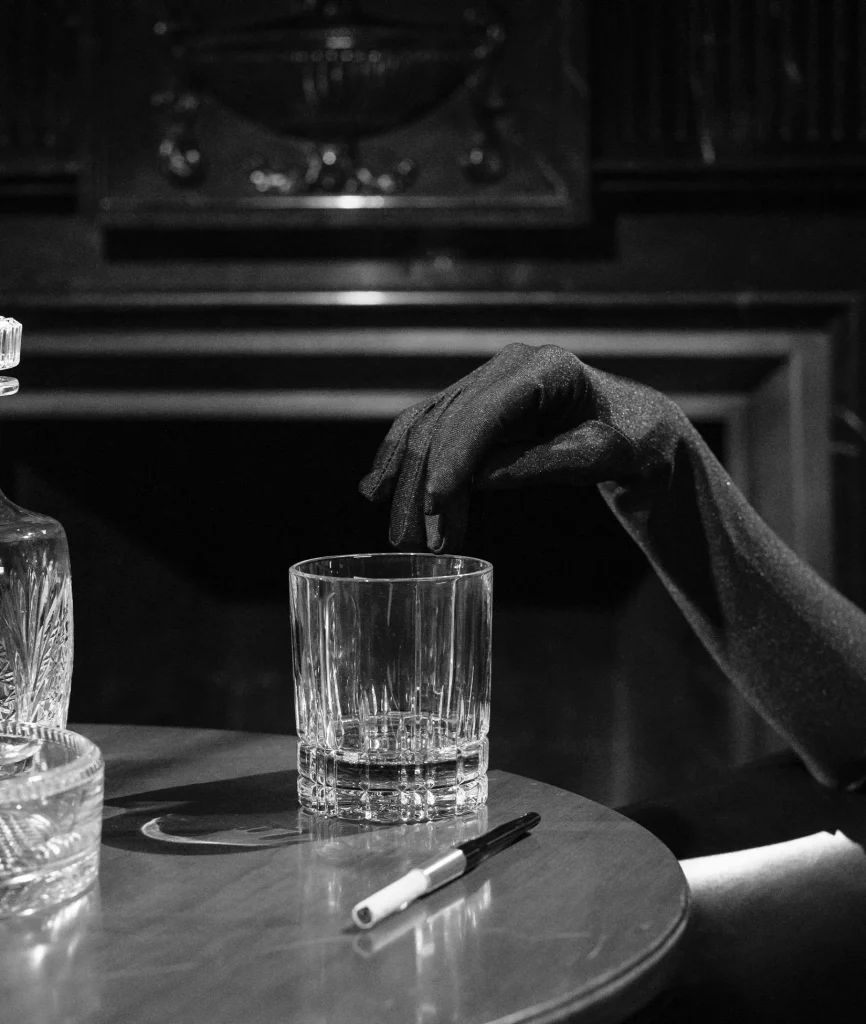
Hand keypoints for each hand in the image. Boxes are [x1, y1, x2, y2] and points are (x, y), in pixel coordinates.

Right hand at [359, 343, 685, 551]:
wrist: (632, 429)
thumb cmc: (625, 443)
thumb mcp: (595, 459)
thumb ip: (538, 464)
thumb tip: (474, 480)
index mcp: (545, 369)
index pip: (484, 413)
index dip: (454, 458)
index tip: (436, 505)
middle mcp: (507, 367)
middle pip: (447, 422)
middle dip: (424, 484)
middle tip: (414, 540)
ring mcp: (487, 382)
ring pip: (429, 428)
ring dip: (409, 483)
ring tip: (402, 535)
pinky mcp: (476, 404)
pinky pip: (430, 428)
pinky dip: (404, 462)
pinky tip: (378, 490)